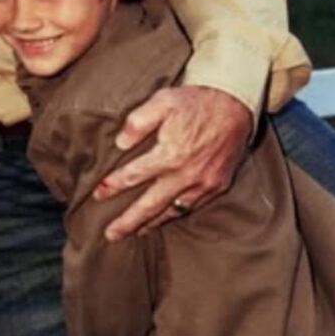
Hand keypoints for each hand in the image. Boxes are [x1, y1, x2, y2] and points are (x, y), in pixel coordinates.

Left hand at [93, 83, 251, 238]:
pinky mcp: (217, 186)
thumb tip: (120, 144)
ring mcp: (203, 184)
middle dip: (128, 222)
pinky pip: (192, 207)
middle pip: (150, 205)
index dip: (113, 186)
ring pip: (172, 212)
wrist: (236, 105)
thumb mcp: (163, 101)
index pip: (134, 176)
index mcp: (170, 154)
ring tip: (136, 232)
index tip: (98, 194)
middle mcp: (186, 175)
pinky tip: (165, 216)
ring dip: (151, 223)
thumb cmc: (196, 102)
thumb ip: (138, 122)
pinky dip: (175, 214)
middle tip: (111, 234)